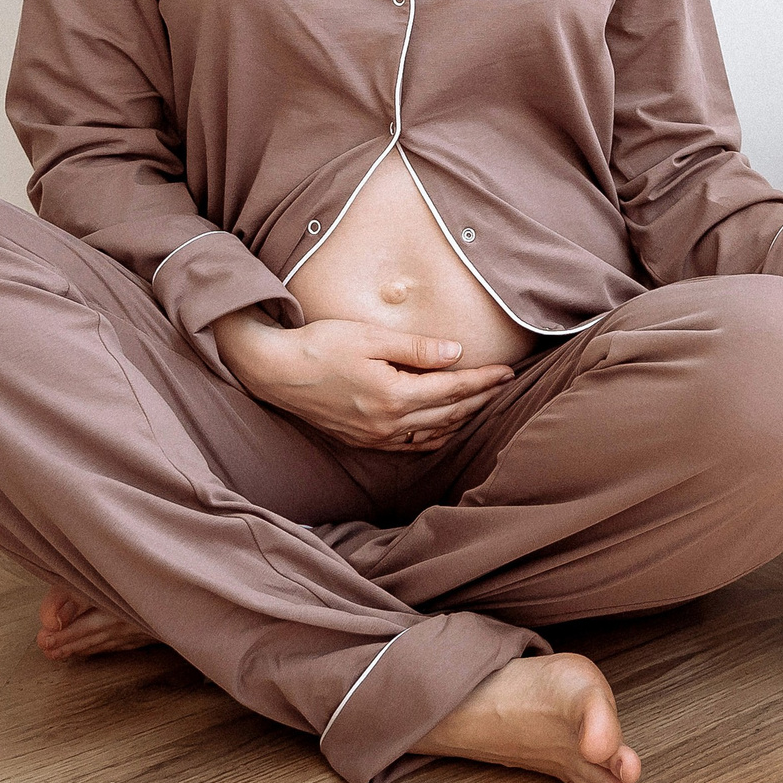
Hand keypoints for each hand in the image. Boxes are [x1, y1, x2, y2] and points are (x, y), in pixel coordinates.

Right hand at [209, 308, 515, 450]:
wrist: (275, 371)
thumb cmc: (321, 346)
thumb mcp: (370, 338)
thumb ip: (416, 349)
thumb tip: (456, 354)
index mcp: (393, 396)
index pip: (453, 389)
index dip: (483, 380)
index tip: (507, 371)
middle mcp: (388, 423)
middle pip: (450, 413)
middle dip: (481, 398)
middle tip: (505, 384)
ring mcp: (375, 436)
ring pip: (434, 433)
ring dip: (462, 418)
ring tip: (483, 401)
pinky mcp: (363, 440)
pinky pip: (411, 444)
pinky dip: (436, 435)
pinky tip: (445, 425)